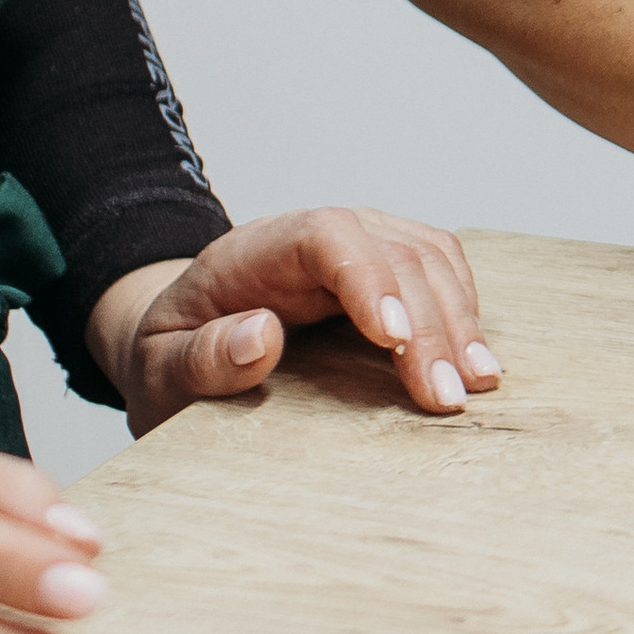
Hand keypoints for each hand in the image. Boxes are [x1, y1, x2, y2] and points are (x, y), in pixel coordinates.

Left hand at [88, 211, 500, 434]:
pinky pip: (439, 272)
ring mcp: (359, 246)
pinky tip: (473, 359)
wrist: (183, 339)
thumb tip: (262, 336)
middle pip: (392, 253)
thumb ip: (201, 356)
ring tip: (475, 381)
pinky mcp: (386, 270)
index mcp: (258, 249)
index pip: (327, 237)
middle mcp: (319, 236)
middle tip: (446, 396)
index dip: (369, 280)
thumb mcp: (159, 369)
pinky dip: (464, 312)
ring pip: (429, 258)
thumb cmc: (170, 355)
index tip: (393, 340)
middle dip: (428, 324)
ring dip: (459, 319)